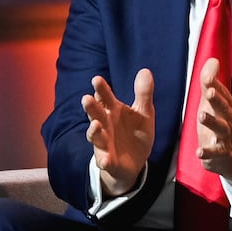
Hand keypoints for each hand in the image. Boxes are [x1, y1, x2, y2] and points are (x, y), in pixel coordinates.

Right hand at [82, 69, 154, 196]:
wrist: (136, 161)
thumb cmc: (135, 132)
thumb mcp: (144, 111)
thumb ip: (143, 93)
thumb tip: (145, 70)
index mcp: (113, 111)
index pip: (105, 98)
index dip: (101, 89)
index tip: (97, 79)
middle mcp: (105, 125)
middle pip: (96, 115)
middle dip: (91, 108)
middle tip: (86, 98)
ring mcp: (104, 143)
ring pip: (96, 137)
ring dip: (94, 131)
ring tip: (95, 125)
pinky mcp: (108, 160)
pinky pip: (104, 160)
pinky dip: (104, 159)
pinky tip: (105, 159)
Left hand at [194, 57, 231, 183]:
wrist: (228, 154)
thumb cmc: (218, 125)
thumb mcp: (212, 103)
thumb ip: (209, 83)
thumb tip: (212, 60)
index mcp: (227, 106)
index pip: (222, 93)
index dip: (215, 85)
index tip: (208, 77)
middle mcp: (229, 120)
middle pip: (224, 108)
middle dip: (217, 100)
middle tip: (208, 92)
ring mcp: (225, 136)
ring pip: (221, 127)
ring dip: (212, 121)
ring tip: (201, 115)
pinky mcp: (220, 152)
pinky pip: (215, 152)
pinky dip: (208, 152)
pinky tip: (199, 151)